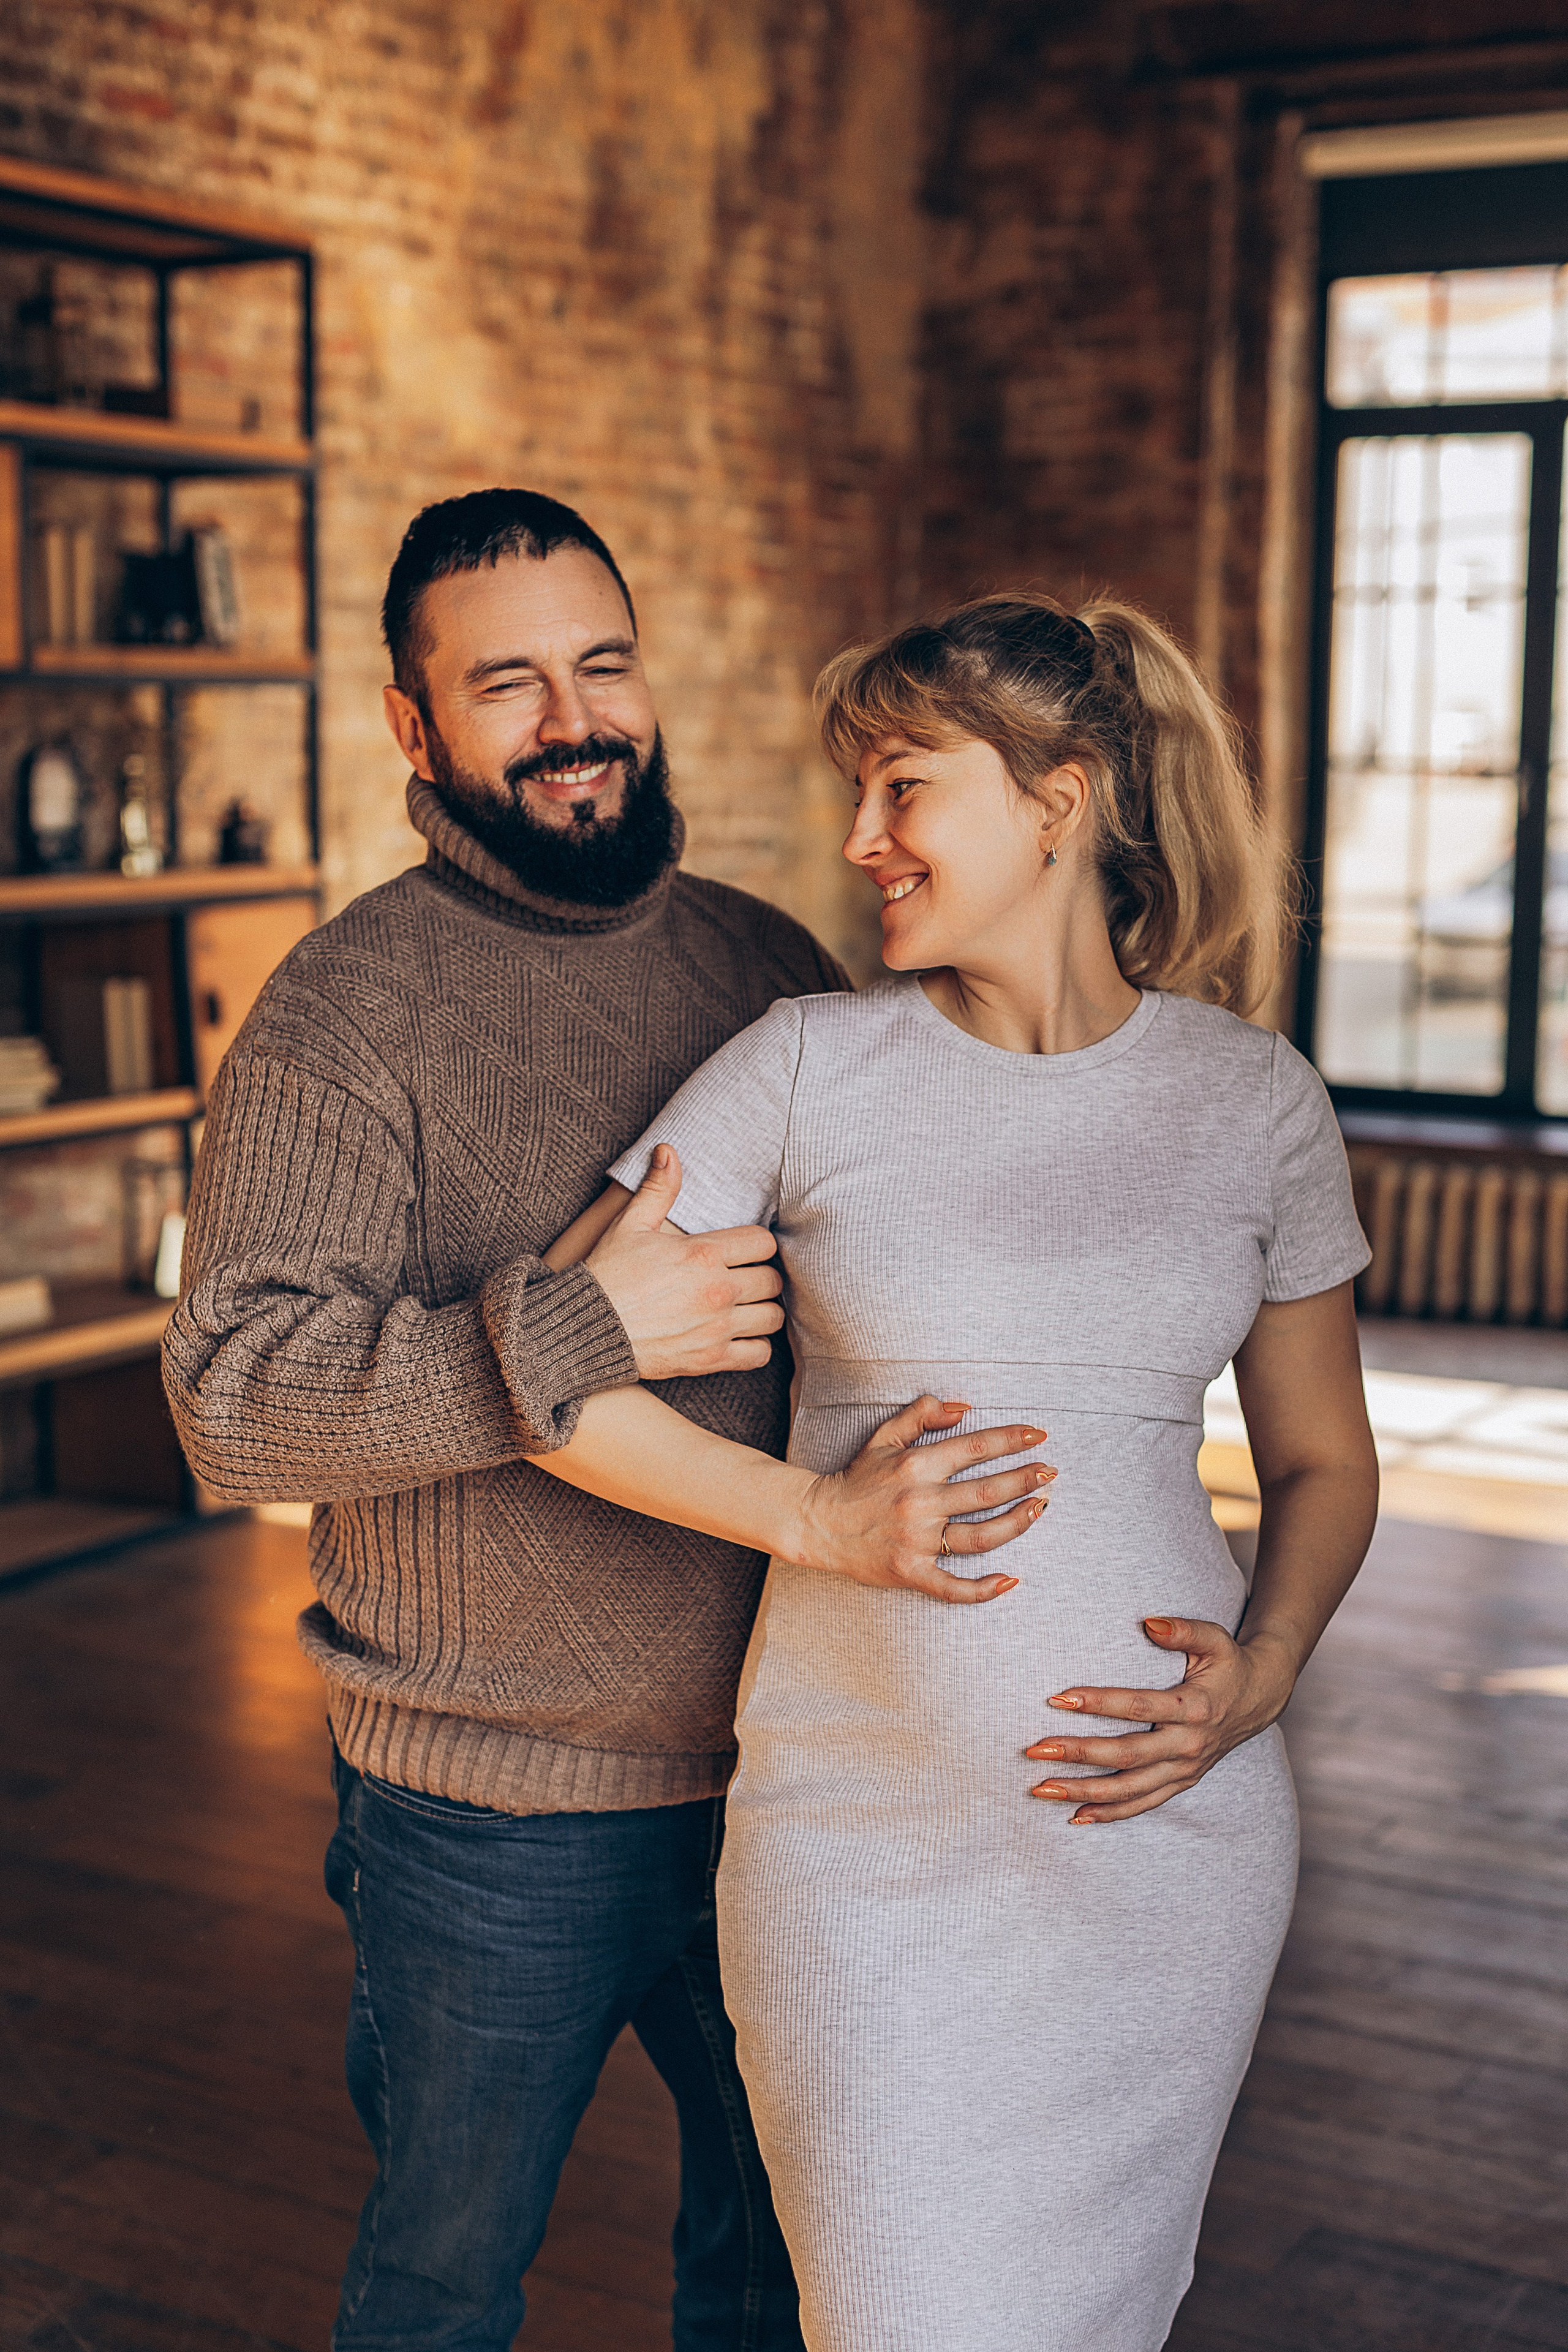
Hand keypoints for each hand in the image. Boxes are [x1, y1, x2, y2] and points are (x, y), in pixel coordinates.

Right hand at [586, 1146, 783, 1379]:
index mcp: (703, 1254)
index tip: (744, 1250)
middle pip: (773, 1281)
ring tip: (746, 1305)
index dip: (758, 1244)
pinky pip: (759, 1354)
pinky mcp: (711, 1358)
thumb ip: (658, 1188)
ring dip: (763, 1310)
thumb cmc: (608, 1275)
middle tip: (745, 1277)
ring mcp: (717, 1327)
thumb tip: (668, 1150)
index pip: (764, 1243)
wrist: (585, 1329)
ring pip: (772, 1317)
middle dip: (762, 1276)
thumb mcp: (631, 1225)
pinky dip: (755, 1345)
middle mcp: (718, 1290)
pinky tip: (740, 1335)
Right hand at [794, 1395, 1054, 1604]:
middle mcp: (921, 1502)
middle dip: (1025, 1480)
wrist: (818, 1523)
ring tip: (1040, 1508)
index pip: (975, 1447)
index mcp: (916, 1466)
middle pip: (987, 1491)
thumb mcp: (883, 1436)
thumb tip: (963, 1407)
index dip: (1011, 1440)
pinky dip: (983, 1589)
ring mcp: (918, 1541)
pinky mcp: (911, 1573)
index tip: (1040, 1437)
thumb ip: (921, 1414)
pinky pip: (953, 1587)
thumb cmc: (856, 1479)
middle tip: (1051, 1473)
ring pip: (981, 1536)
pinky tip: (1011, 1581)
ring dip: (1017, 1522)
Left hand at [1023, 1617, 1297, 1821]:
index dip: (1098, 1703)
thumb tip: (1147, 1623)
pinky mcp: (1182, 1782)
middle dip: (1078, 1753)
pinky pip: (1143, 1804)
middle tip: (1035, 1748)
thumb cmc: (1228, 1663)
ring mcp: (1185, 1770)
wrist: (1260, 1698)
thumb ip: (1182, 1629)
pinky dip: (1111, 1814)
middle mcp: (1188, 1745)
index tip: (1058, 1699)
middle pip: (1126, 1755)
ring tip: (1041, 1788)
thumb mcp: (1214, 1639)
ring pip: (1130, 1789)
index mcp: (1193, 1708)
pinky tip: (1076, 1816)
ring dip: (1084, 1792)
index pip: (1138, 1708)